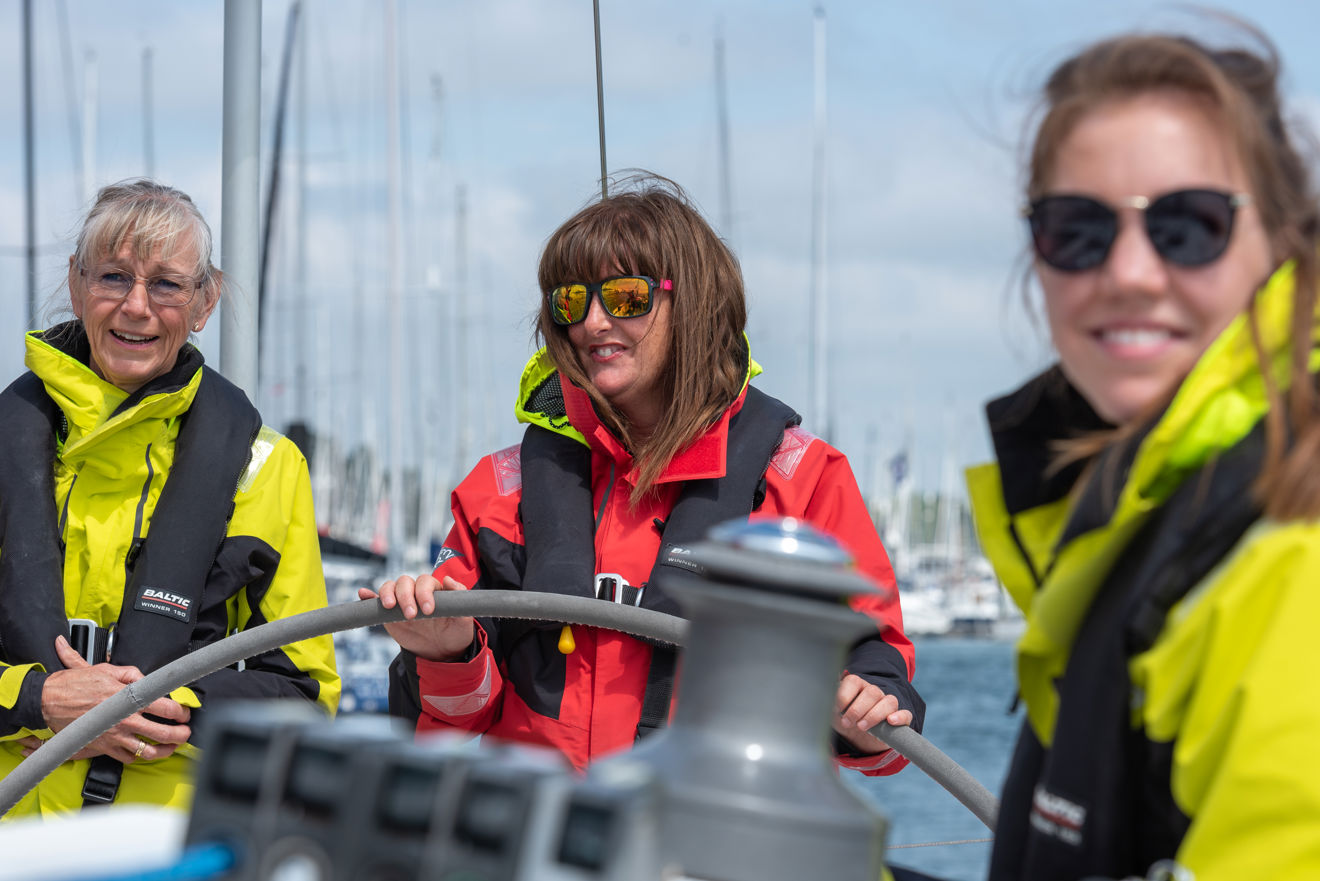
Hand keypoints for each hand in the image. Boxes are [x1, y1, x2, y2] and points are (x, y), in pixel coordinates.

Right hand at [36, 636, 191, 762]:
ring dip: (165, 750)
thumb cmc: (74, 685)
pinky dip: (139, 757)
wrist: (47, 702)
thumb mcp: (107, 670)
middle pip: (162, 733)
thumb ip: (132, 674)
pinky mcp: (103, 748)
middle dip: (180, 734)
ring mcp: (114, 737)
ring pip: (147, 751)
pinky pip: (127, 758)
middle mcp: (124, 721)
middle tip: (186, 731)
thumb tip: (148, 679)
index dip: (181, 711)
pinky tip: (146, 752)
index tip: (185, 712)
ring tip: (173, 746)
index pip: (165, 708)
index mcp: (128, 700)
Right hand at [359, 574, 474, 661]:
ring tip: (389, 607)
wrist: (442, 653)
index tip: (428, 611)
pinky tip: (363, 594)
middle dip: (405, 596)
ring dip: (387, 593)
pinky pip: (376, 602)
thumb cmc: (455, 633)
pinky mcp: (389, 614)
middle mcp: (416, 592)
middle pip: (405, 582)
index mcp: (435, 590)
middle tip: (411, 616)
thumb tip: (448, 579)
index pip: (425, 582)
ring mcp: (401, 602)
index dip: (425, 593)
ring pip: (390, 587)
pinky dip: (368, 597)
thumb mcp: (463, 619)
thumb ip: (459, 598)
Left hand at [831, 673, 912, 754]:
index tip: (836, 709)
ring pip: (889, 701)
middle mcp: (874, 692)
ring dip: (874, 715)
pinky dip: (900, 717)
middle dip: (857, 709)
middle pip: (872, 692)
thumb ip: (827, 698)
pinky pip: (906, 714)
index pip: (853, 681)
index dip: (844, 695)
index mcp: (856, 686)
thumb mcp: (831, 711)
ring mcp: (887, 704)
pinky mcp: (898, 719)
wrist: (856, 738)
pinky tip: (891, 721)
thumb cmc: (843, 719)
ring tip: (861, 727)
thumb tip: (827, 681)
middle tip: (847, 722)